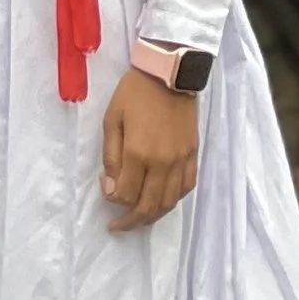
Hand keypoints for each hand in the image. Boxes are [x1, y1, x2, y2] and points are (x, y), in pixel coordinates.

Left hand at [101, 68, 198, 231]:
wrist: (169, 73)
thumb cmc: (134, 93)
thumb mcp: (112, 120)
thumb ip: (110, 157)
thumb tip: (110, 187)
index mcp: (138, 153)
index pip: (125, 194)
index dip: (112, 199)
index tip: (105, 189)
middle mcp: (162, 163)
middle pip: (148, 206)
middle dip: (131, 221)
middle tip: (118, 226)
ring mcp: (180, 160)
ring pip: (169, 202)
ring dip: (153, 216)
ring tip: (139, 219)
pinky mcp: (193, 155)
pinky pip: (186, 187)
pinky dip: (173, 200)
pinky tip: (162, 201)